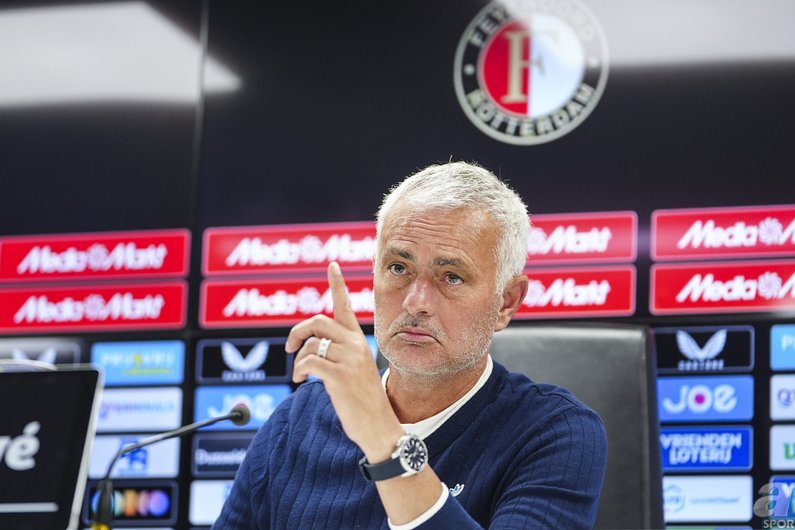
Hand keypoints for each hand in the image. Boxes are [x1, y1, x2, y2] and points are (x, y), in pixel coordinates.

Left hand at [287, 262, 402, 458]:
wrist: (379, 427)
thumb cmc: (364, 401)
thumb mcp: (354, 370)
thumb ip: (339, 354)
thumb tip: (312, 348)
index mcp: (358, 342)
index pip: (345, 306)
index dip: (337, 284)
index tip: (332, 265)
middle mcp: (354, 346)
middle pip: (318, 321)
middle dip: (297, 331)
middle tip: (288, 347)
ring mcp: (348, 360)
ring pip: (310, 344)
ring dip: (298, 359)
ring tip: (300, 374)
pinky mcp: (339, 376)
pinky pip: (308, 362)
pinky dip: (299, 370)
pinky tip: (301, 380)